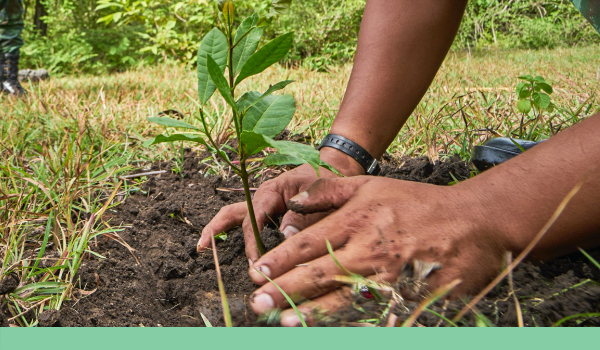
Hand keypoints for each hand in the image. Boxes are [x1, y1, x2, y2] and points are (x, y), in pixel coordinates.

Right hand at [196, 147, 364, 261]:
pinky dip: (234, 233)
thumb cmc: (325, 180)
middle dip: (217, 229)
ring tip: (202, 247)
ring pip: (234, 216)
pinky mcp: (267, 212)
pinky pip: (247, 222)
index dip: (252, 240)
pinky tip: (228, 249)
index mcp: (271, 191)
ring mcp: (262, 204)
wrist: (333, 169)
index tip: (254, 260)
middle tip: (203, 248)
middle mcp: (261, 198)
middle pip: (233, 213)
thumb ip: (304, 216)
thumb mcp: (318, 196)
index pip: (254, 217)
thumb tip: (286, 237)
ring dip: (218, 229)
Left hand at [246, 176, 515, 325]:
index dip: (280, 260)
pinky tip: (330, 330)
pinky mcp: (409, 296)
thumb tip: (292, 201)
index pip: (309, 243)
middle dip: (284, 289)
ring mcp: (389, 276)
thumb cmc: (419, 203)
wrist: (474, 222)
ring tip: (283, 321)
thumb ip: (328, 190)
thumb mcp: (372, 186)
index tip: (258, 272)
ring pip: (341, 298)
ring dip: (310, 312)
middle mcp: (369, 249)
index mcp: (357, 219)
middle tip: (257, 303)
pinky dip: (350, 323)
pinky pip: (373, 313)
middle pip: (318, 273)